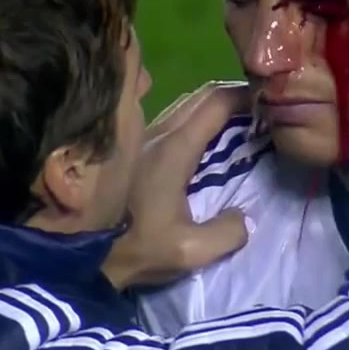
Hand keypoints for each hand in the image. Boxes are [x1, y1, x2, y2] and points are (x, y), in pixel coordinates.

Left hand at [103, 82, 253, 290]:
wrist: (78, 253)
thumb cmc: (133, 247)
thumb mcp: (188, 251)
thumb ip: (227, 234)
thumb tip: (246, 217)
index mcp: (174, 150)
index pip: (218, 103)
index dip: (246, 97)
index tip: (270, 103)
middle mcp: (157, 133)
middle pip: (201, 96)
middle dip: (233, 97)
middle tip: (260, 113)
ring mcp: (141, 138)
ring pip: (183, 105)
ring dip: (211, 108)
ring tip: (236, 125)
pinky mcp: (131, 148)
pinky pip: (170, 118)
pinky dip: (194, 118)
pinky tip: (204, 139)